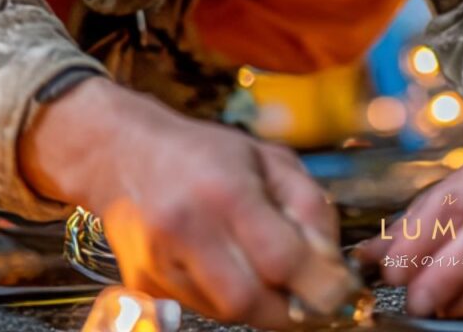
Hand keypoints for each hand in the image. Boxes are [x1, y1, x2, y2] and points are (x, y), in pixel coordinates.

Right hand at [19, 78, 351, 328]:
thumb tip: (332, 259)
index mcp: (225, 191)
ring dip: (259, 303)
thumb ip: (308, 205)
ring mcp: (158, 261)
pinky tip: (230, 268)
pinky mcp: (143, 283)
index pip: (282, 260)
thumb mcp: (268, 158)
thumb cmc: (202, 152)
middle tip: (309, 295)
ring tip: (266, 271)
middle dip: (290, 309)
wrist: (122, 153)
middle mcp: (186, 229)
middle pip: (250, 302)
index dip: (320, 284)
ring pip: (226, 311)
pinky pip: (200, 307)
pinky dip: (226, 298)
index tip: (341, 290)